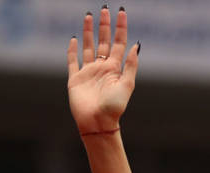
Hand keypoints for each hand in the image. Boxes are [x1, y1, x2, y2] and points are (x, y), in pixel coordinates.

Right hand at [67, 7, 138, 134]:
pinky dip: (72, 50)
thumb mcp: (127, 85)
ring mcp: (88, 72)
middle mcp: (102, 68)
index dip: (120, 28)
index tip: (121, 13)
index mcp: (115, 69)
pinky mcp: (75, 79)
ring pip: (88, 47)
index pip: (119, 43)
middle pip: (103, 41)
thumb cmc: (114, 107)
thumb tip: (137, 45)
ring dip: (89, 32)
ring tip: (89, 16)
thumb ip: (131, 65)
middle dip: (104, 25)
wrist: (97, 122)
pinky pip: (73, 61)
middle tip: (104, 9)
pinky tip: (74, 39)